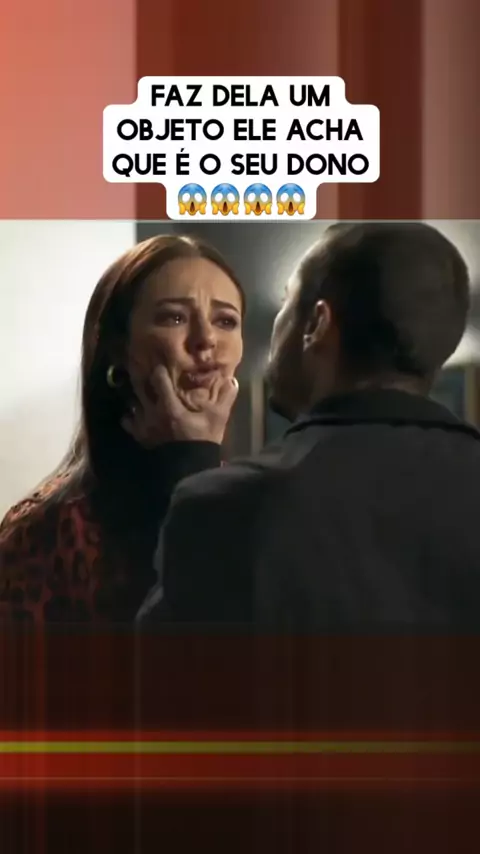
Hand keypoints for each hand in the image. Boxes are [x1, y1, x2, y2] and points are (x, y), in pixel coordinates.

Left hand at [121, 364, 238, 446]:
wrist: (190, 468)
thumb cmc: (203, 439)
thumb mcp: (217, 418)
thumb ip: (225, 397)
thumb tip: (232, 379)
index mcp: (169, 406)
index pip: (158, 378)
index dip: (160, 370)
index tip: (164, 367)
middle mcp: (152, 412)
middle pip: (141, 388)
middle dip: (146, 381)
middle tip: (152, 378)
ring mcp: (143, 425)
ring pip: (133, 403)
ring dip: (139, 398)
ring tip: (145, 395)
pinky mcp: (140, 436)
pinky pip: (127, 421)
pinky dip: (130, 416)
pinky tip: (138, 414)